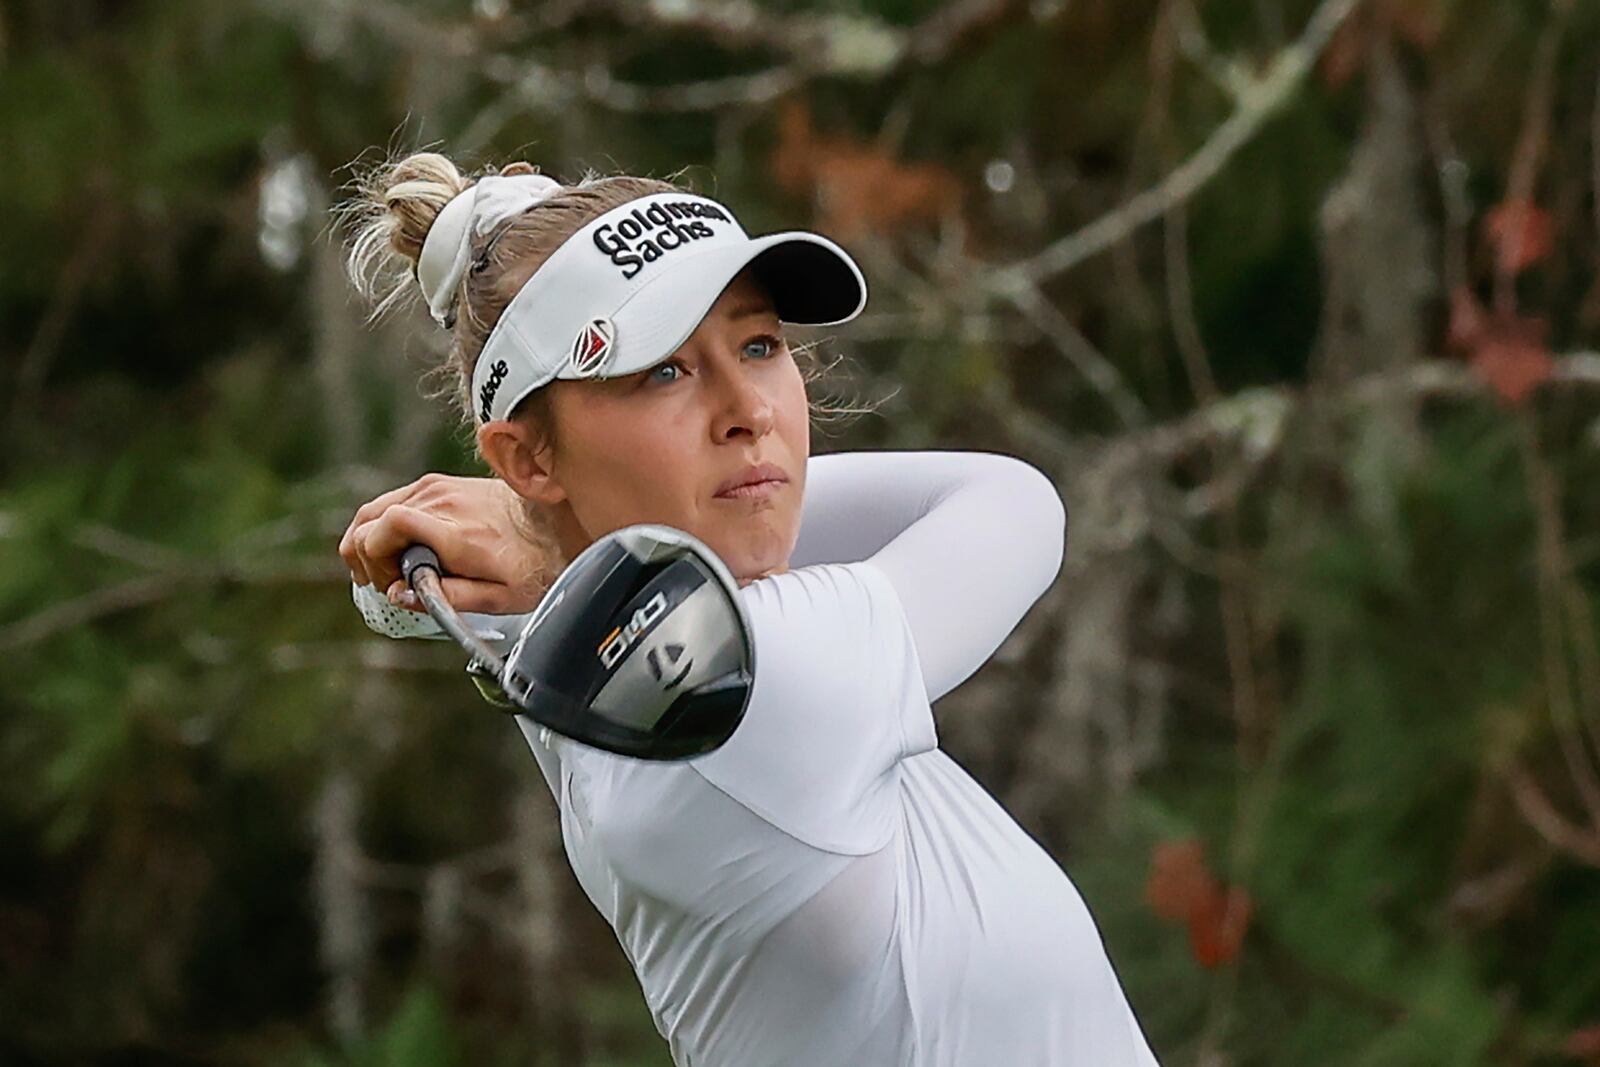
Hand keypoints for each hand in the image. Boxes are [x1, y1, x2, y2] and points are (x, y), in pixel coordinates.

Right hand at [339, 473, 554, 613]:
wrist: (560, 525)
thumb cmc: (534, 564)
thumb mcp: (499, 597)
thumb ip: (448, 597)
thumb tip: (399, 595)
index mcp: (455, 531)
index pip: (384, 526)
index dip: (372, 558)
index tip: (388, 583)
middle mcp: (442, 501)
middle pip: (370, 519)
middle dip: (365, 556)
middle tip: (386, 584)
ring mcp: (439, 486)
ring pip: (376, 508)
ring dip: (371, 541)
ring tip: (389, 572)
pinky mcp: (441, 483)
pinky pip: (393, 501)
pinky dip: (384, 526)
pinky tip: (398, 551)